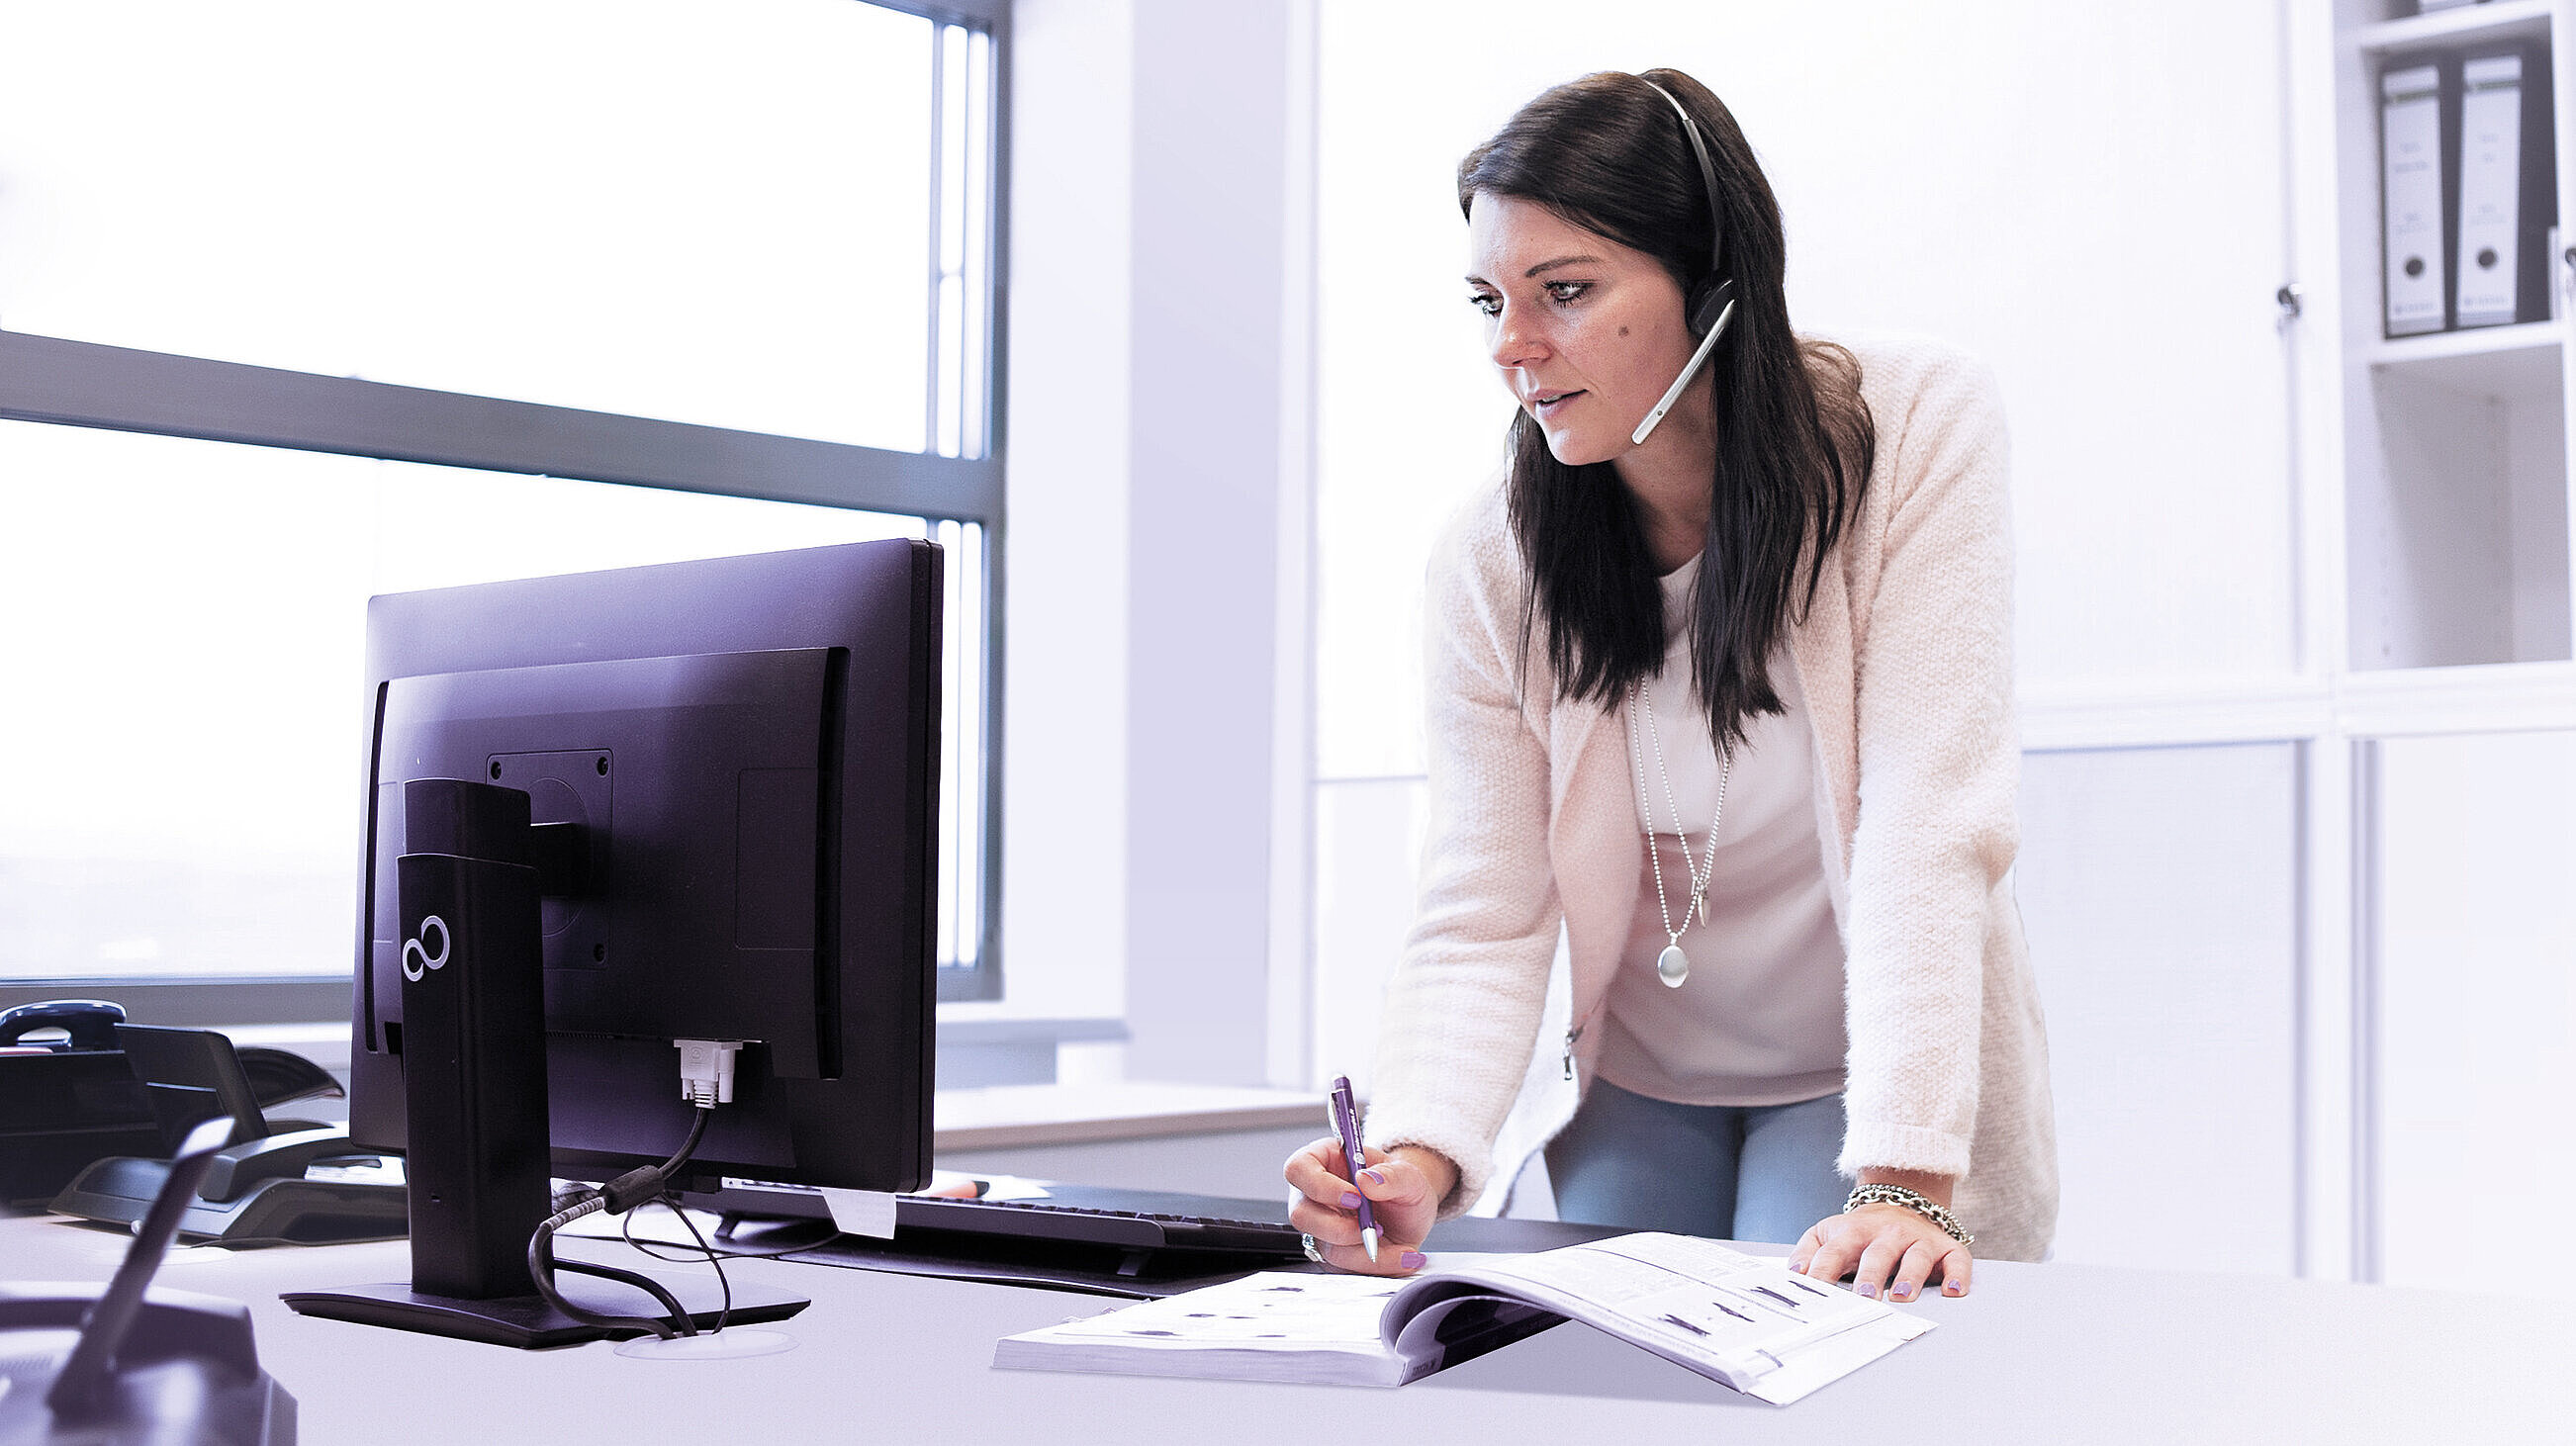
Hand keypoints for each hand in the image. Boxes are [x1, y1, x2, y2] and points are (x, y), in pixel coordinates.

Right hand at [1282, 1137, 1449, 1275]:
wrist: (1412, 1216)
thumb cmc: (1401, 1186)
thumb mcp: (1408, 1174)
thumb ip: (1392, 1176)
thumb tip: (1366, 1180)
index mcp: (1323, 1161)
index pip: (1299, 1169)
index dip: (1321, 1186)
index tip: (1355, 1197)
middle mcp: (1314, 1196)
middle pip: (1301, 1214)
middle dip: (1340, 1228)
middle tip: (1375, 1226)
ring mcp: (1321, 1228)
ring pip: (1325, 1247)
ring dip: (1365, 1251)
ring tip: (1400, 1245)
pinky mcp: (1333, 1254)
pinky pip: (1345, 1268)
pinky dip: (1377, 1266)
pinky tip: (1400, 1257)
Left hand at [1789, 1204, 1971, 1303]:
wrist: (1900, 1206)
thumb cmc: (1860, 1232)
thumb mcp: (1828, 1233)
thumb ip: (1808, 1252)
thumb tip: (1795, 1273)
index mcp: (1854, 1232)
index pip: (1836, 1251)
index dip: (1824, 1270)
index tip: (1816, 1290)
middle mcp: (1888, 1234)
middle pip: (1878, 1254)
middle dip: (1872, 1275)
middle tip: (1866, 1297)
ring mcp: (1919, 1240)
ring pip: (1916, 1257)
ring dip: (1910, 1276)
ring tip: (1902, 1295)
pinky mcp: (1947, 1248)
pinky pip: (1957, 1260)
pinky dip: (1958, 1275)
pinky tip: (1953, 1291)